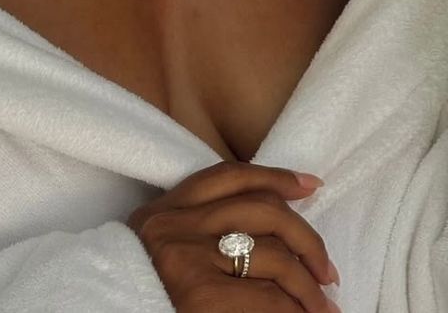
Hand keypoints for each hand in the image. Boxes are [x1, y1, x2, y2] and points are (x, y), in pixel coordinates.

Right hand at [127, 161, 338, 312]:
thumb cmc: (148, 293)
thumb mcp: (164, 249)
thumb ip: (201, 229)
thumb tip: (278, 219)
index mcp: (162, 211)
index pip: (227, 176)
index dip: (274, 176)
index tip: (310, 185)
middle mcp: (172, 226)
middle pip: (263, 211)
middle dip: (308, 240)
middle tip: (327, 271)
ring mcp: (186, 257)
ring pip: (275, 256)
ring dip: (310, 286)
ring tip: (322, 307)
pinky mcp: (201, 293)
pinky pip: (270, 297)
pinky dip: (297, 309)